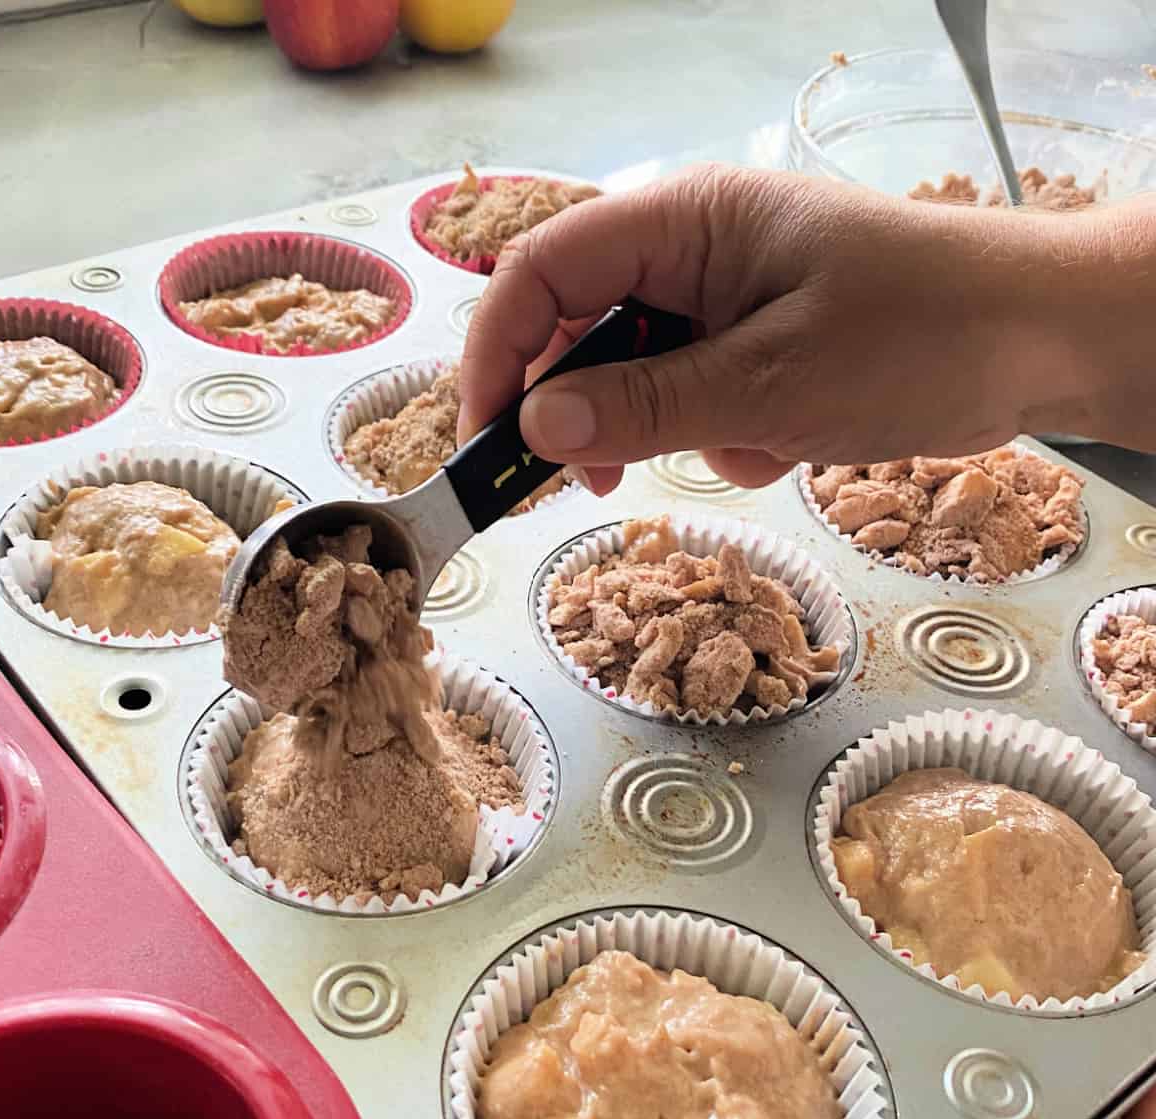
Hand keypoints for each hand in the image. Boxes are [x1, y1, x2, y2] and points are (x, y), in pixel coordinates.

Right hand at [457, 165, 1153, 490]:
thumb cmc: (917, 335)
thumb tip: (534, 432)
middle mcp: (695, 253)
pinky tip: (787, 445)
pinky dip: (728, 439)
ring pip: (639, 379)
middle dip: (583, 412)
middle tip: (590, 488)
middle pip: (582, 329)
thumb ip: (643, 407)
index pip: (544, 273)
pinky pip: (699, 403)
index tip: (487, 445)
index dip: (500, 356)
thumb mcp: (768, 384)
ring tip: (740, 450)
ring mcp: (728, 302)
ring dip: (671, 433)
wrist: (1039, 343)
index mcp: (684, 222)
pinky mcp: (761, 350)